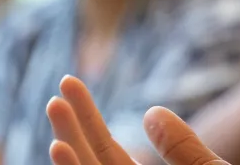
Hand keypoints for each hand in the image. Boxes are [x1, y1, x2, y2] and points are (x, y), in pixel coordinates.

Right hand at [46, 75, 228, 164]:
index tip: (69, 82)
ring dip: (67, 150)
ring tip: (55, 108)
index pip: (106, 150)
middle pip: (91, 162)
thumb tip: (151, 112)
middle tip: (58, 89)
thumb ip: (184, 148)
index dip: (87, 117)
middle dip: (71, 127)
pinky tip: (59, 147)